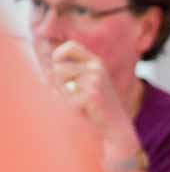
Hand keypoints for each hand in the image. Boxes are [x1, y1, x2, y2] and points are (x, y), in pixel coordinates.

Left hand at [48, 40, 139, 159]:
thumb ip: (74, 72)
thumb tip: (50, 66)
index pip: (70, 46)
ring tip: (76, 101)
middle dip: (57, 81)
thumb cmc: (98, 107)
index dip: (58, 54)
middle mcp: (96, 67)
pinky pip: (65, 95)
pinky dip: (69, 105)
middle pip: (58, 66)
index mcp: (96, 63)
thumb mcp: (90, 83)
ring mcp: (95, 79)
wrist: (117, 126)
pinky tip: (83, 110)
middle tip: (69, 93)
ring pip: (59, 79)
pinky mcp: (91, 93)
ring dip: (61, 92)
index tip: (57, 66)